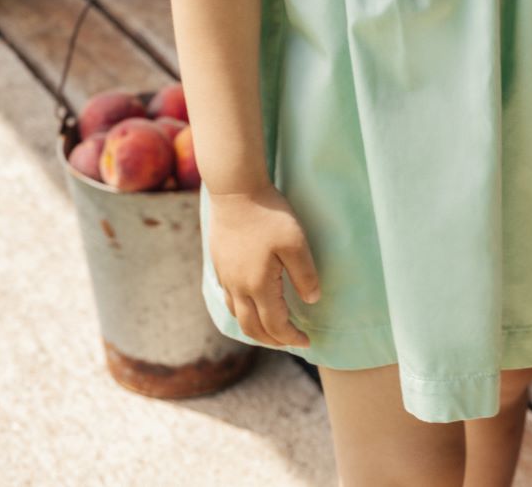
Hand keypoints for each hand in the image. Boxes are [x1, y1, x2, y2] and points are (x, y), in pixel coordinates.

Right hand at [207, 182, 321, 347]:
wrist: (235, 190)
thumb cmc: (268, 214)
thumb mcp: (295, 242)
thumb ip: (305, 274)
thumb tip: (312, 301)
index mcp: (258, 286)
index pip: (275, 325)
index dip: (291, 337)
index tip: (307, 341)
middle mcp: (238, 287)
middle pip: (252, 329)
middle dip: (272, 340)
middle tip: (290, 340)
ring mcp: (226, 276)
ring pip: (237, 316)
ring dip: (255, 328)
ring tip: (271, 328)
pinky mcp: (219, 264)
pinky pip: (228, 298)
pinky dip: (241, 310)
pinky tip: (249, 302)